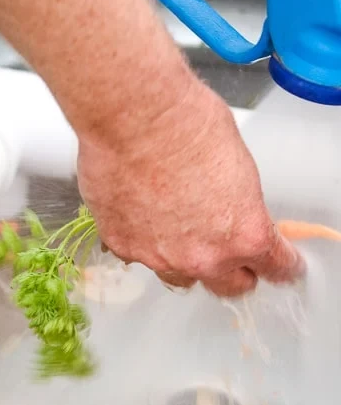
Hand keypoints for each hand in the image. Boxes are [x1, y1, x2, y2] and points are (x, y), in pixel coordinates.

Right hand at [77, 80, 304, 298]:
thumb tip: (234, 214)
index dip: (280, 265)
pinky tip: (142, 212)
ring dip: (185, 259)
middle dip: (235, 272)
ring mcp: (160, 257)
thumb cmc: (188, 125)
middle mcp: (204, 257)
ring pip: (180, 276)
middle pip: (229, 286)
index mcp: (246, 236)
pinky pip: (139, 255)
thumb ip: (240, 208)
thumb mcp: (240, 166)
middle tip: (229, 251)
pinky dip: (144, 240)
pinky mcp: (123, 246)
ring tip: (178, 227)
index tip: (281, 265)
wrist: (135, 117)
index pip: (275, 267)